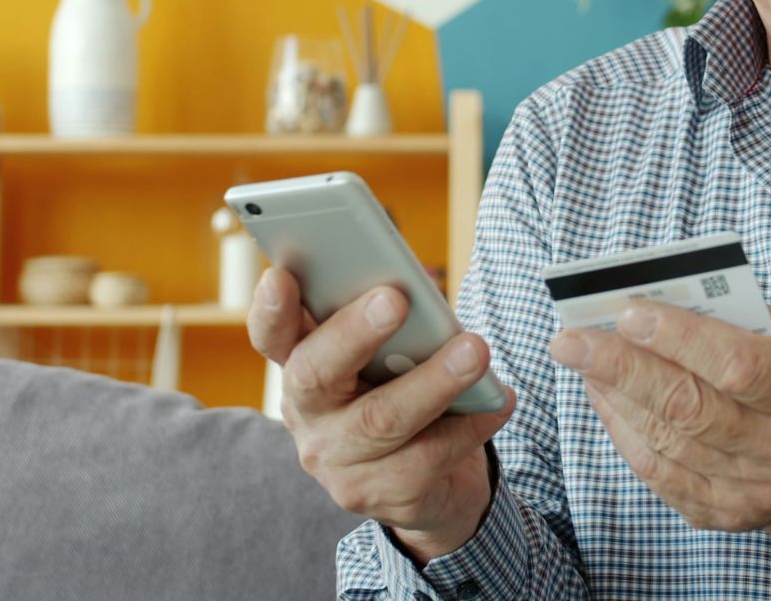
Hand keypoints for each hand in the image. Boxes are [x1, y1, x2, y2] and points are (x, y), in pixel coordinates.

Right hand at [248, 267, 514, 563]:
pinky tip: (498, 400)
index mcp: (301, 366)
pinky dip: (471, 423)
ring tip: (475, 350)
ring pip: (382, 419)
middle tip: (394, 299)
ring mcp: (338, 463)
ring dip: (433, 381)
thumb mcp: (386, 355)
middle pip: (316, 373)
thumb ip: (384, 323)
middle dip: (354, 333)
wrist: (430, 483)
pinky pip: (429, 456)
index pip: (272, 336)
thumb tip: (412, 285)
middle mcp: (308, 416)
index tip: (282, 275)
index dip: (272, 309)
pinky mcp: (381, 495)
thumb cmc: (403, 391)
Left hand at [549, 303, 770, 564]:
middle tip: (571, 339)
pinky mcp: (723, 513)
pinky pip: (659, 473)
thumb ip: (743, 321)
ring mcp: (752, 489)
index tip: (630, 313)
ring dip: (614, 395)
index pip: (739, 366)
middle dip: (621, 367)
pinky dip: (624, 430)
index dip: (681, 339)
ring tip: (581, 358)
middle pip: (688, 407)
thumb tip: (663, 298)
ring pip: (666, 440)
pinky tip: (604, 396)